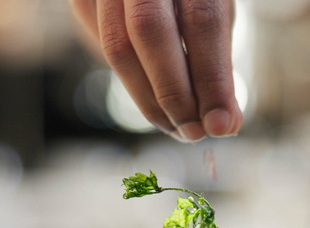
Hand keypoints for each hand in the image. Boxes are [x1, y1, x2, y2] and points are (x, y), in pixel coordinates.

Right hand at [71, 0, 242, 141]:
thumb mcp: (217, 15)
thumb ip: (219, 63)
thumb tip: (225, 124)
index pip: (201, 20)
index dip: (212, 78)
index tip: (221, 125)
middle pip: (149, 30)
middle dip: (173, 93)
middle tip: (194, 132)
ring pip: (117, 46)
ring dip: (148, 99)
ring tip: (176, 127)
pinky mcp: (84, 1)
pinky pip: (102, 48)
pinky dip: (132, 82)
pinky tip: (155, 101)